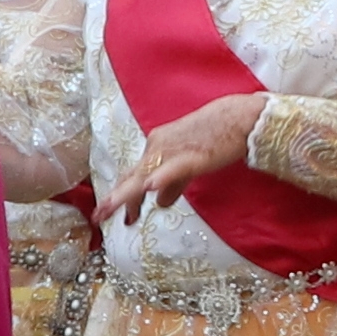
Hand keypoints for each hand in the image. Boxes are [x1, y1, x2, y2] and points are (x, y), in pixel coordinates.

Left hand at [107, 91, 264, 222]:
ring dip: (126, 194)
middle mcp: (157, 147)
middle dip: (114, 199)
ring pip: (144, 176)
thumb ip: (173, 183)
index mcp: (156, 147)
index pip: (133, 175)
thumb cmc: (217, 136)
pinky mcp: (192, 156)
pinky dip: (160, 178)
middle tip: (98, 217)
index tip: (112, 216)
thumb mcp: (189, 164)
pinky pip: (173, 169)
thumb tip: (158, 202)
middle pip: (131, 177)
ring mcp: (172, 150)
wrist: (238, 118)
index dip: (121, 196)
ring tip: (109, 208)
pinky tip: (149, 187)